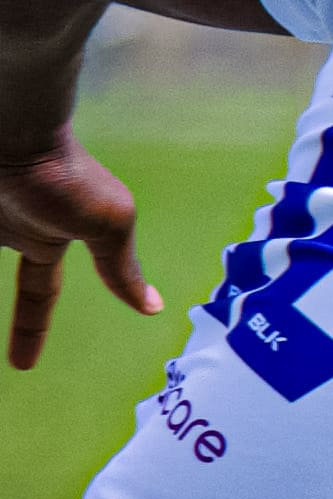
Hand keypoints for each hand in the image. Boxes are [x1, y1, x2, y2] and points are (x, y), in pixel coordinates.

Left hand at [2, 133, 161, 369]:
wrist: (14, 132)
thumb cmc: (68, 176)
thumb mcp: (107, 225)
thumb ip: (120, 267)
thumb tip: (153, 308)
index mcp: (45, 240)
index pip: (39, 294)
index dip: (31, 329)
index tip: (22, 366)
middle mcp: (12, 228)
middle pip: (11, 281)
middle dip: (13, 316)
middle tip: (9, 358)